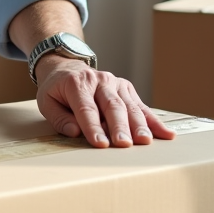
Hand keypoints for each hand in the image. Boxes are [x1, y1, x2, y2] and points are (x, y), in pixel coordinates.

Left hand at [34, 56, 176, 147]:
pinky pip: (141, 106)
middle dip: (118, 126)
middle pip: (111, 106)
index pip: (86, 108)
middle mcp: (99, 80)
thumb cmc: (57, 90)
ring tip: (144, 141)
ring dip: (138, 125)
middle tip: (124, 144)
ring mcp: (115, 83)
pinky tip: (166, 134)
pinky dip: (154, 121)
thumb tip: (75, 132)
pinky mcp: (126, 88)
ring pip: (129, 106)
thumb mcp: (47, 102)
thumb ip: (60, 119)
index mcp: (76, 83)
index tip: (100, 143)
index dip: (93, 127)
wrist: (67, 68)